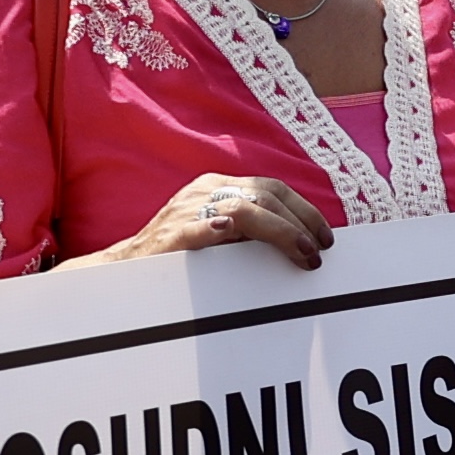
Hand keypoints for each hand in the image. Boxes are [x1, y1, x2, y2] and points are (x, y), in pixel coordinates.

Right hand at [98, 172, 332, 267]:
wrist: (129, 267)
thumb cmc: (180, 251)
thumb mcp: (219, 231)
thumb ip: (252, 228)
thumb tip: (300, 241)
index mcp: (219, 187)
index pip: (271, 188)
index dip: (304, 210)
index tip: (325, 237)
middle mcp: (205, 193)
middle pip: (264, 195)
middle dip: (299, 223)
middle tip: (318, 252)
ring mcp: (186, 213)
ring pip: (241, 209)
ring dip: (278, 231)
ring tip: (300, 252)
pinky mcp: (169, 238)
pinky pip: (193, 229)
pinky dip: (212, 229)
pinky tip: (228, 232)